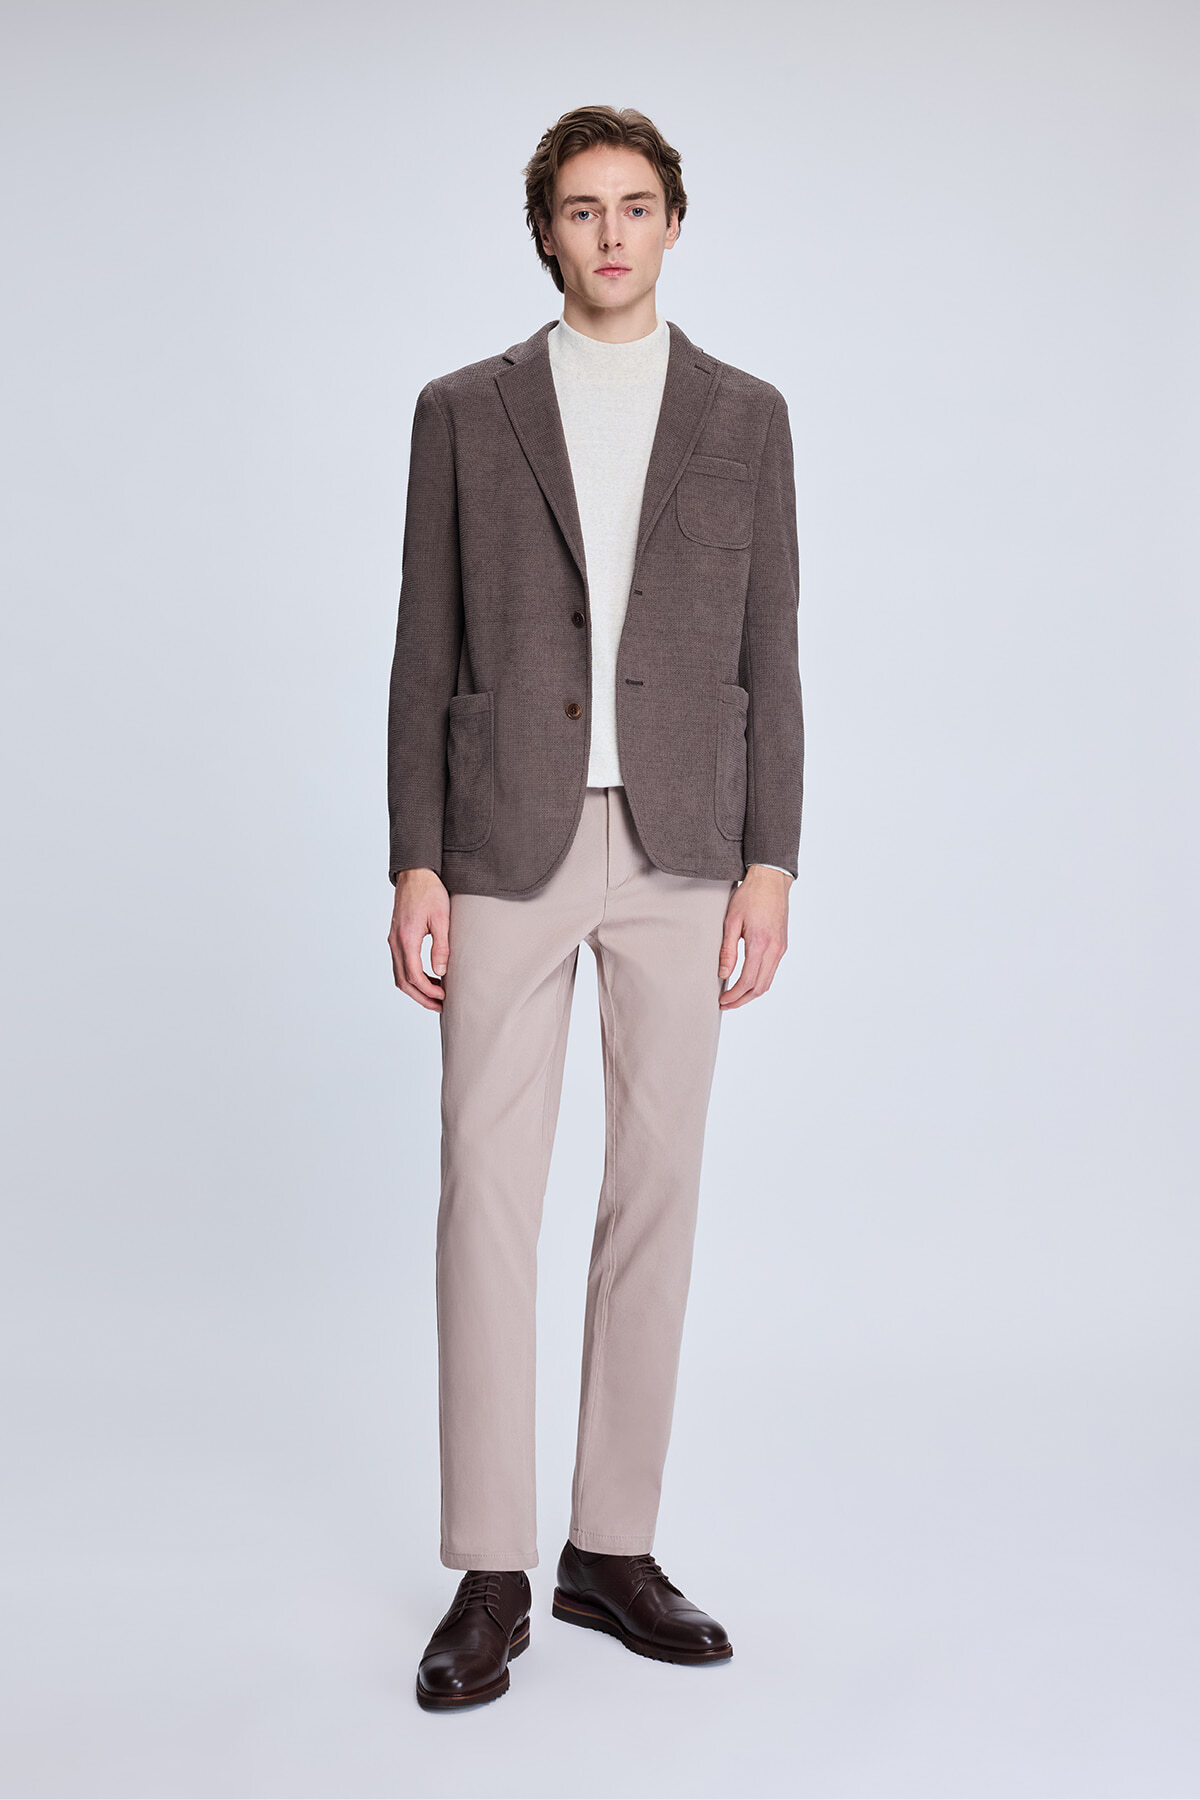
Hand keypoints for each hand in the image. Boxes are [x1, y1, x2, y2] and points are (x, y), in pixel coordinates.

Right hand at [388, 868, 450, 1010]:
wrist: (415, 874)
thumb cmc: (430, 892)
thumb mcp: (441, 918)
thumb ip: (441, 946)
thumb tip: (441, 972)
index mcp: (406, 938)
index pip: (414, 975)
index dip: (429, 990)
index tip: (444, 997)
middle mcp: (395, 942)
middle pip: (403, 981)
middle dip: (421, 997)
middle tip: (440, 1006)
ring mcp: (393, 940)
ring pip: (399, 975)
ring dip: (416, 989)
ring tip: (436, 996)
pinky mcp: (396, 937)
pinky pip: (400, 965)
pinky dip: (412, 977)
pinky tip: (429, 977)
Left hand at [718, 864, 791, 1007]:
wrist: (771, 880)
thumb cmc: (750, 896)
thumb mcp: (731, 921)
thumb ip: (728, 950)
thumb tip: (723, 974)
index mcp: (760, 944)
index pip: (747, 981)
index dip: (734, 995)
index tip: (722, 1000)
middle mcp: (774, 949)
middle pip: (760, 987)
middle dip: (742, 1000)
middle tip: (725, 1004)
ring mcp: (781, 948)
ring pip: (767, 982)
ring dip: (751, 994)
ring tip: (734, 997)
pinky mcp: (782, 945)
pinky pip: (772, 971)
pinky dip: (759, 982)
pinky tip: (746, 982)